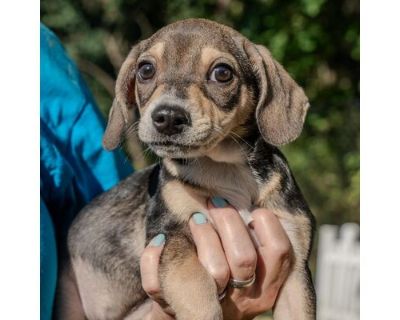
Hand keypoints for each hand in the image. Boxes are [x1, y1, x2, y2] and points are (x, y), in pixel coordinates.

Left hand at [139, 198, 292, 319]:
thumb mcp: (249, 252)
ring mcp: (211, 304)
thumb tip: (251, 198)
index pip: (279, 252)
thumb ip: (256, 233)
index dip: (267, 223)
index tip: (253, 210)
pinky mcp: (175, 309)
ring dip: (202, 234)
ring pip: (215, 270)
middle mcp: (243, 298)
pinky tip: (160, 241)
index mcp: (266, 284)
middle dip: (228, 220)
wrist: (194, 306)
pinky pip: (162, 286)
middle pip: (244, 258)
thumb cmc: (228, 263)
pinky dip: (155, 259)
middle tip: (215, 202)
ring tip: (195, 218)